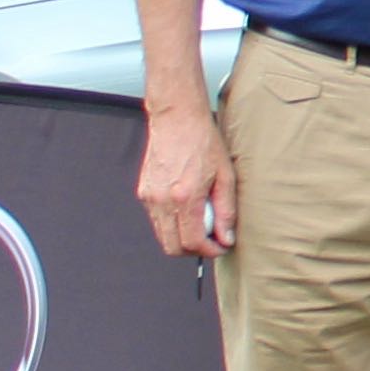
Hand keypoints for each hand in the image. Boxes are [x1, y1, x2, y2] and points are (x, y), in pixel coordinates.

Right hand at [137, 104, 236, 259]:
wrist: (176, 119)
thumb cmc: (204, 142)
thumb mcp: (225, 176)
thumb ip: (226, 211)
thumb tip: (226, 238)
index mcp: (184, 197)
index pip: (192, 242)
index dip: (209, 251)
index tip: (221, 247)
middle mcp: (162, 200)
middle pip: (173, 247)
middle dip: (194, 251)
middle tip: (212, 240)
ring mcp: (149, 197)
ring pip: (163, 236)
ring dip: (182, 238)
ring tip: (203, 222)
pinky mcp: (143, 192)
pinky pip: (157, 220)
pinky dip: (172, 223)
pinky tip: (188, 209)